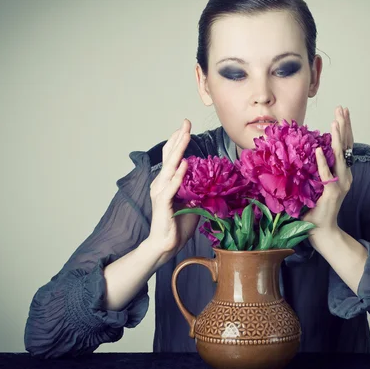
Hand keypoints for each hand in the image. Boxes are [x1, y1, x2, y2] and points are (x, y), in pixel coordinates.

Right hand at [147, 119, 199, 263]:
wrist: (166, 246)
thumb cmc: (178, 226)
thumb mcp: (192, 204)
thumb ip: (197, 191)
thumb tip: (209, 182)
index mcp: (166, 182)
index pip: (171, 157)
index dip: (178, 141)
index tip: (186, 127)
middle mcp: (160, 184)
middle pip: (169, 156)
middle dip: (178, 138)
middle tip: (186, 122)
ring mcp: (160, 193)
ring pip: (169, 167)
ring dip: (178, 150)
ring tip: (185, 136)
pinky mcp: (163, 204)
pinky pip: (172, 187)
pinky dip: (178, 175)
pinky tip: (184, 164)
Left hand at [303, 106, 353, 238]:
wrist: (322, 231)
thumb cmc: (316, 210)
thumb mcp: (315, 186)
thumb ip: (313, 171)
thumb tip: (302, 154)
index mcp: (342, 173)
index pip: (345, 146)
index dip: (344, 129)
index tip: (341, 113)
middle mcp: (345, 176)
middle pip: (347, 146)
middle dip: (344, 125)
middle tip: (342, 108)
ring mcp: (340, 184)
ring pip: (340, 155)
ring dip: (338, 137)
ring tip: (336, 121)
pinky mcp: (332, 192)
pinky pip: (326, 174)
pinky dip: (323, 161)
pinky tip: (319, 149)